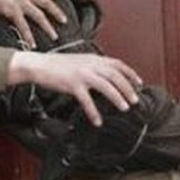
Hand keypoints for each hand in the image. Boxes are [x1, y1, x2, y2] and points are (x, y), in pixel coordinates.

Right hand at [0, 0, 66, 46]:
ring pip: (39, 16)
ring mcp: (20, 1)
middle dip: (56, 12)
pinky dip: (29, 36)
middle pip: (46, 2)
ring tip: (54, 36)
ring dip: (47, 27)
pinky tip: (33, 44)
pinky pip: (23, 27)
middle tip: (64, 20)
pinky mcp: (13, 11)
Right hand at [8, 52, 142, 126]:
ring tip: (124, 108)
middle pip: (115, 76)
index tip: (139, 83)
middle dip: (128, 88)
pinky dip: (94, 112)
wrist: (39, 64)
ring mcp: (82, 74)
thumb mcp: (79, 61)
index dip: (130, 73)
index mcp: (93, 58)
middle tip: (135, 100)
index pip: (118, 64)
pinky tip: (98, 121)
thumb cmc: (57, 65)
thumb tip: (107, 77)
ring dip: (117, 98)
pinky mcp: (72, 84)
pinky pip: (87, 100)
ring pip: (106, 86)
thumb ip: (93, 67)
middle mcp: (90, 64)